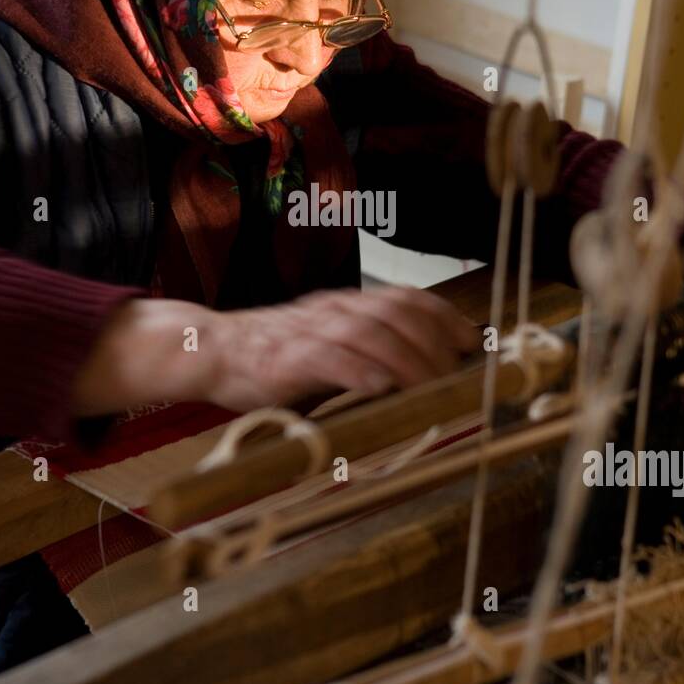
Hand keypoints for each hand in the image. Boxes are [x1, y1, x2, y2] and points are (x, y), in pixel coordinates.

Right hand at [199, 286, 479, 410]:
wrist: (213, 351)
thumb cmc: (276, 357)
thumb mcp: (330, 346)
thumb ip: (369, 352)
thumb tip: (422, 374)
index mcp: (346, 305)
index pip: (405, 297)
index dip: (442, 316)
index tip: (470, 339)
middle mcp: (333, 310)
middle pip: (395, 314)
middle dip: (433, 342)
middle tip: (456, 374)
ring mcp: (309, 332)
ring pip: (369, 334)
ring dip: (407, 360)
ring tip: (431, 385)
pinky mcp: (285, 359)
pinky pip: (328, 359)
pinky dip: (358, 371)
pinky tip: (380, 385)